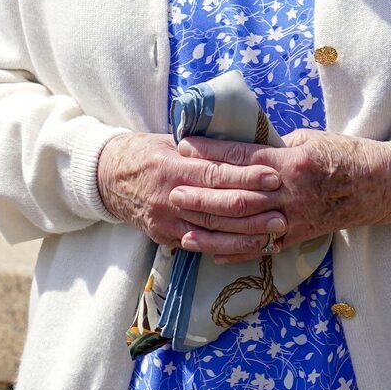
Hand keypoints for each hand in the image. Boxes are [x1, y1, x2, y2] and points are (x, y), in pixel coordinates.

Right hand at [96, 132, 286, 257]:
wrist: (107, 179)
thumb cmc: (146, 152)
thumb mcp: (170, 141)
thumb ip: (202, 147)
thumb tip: (242, 142)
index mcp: (173, 167)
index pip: (216, 174)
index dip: (246, 177)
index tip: (273, 176)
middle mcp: (170, 196)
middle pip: (218, 206)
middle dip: (253, 209)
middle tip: (282, 210)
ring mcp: (167, 221)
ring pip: (212, 231)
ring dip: (245, 234)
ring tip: (273, 233)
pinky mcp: (164, 236)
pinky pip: (198, 245)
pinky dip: (224, 248)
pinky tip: (245, 247)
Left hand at [171, 129, 390, 263]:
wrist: (377, 184)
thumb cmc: (343, 153)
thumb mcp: (308, 138)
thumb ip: (275, 146)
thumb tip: (244, 145)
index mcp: (290, 161)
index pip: (242, 158)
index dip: (212, 154)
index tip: (186, 147)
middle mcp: (288, 193)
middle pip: (237, 196)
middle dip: (202, 194)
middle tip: (174, 190)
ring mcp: (293, 219)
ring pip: (244, 227)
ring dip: (210, 228)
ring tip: (183, 225)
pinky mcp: (297, 237)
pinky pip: (261, 247)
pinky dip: (235, 251)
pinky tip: (211, 252)